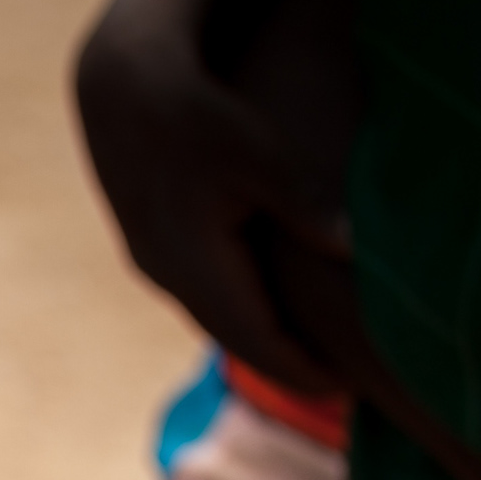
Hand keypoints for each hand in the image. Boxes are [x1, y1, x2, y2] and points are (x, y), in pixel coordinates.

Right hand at [71, 0, 347, 393]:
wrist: (121, 87)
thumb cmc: (199, 114)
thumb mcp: (262, 158)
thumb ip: (308, 207)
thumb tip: (359, 250)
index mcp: (196, 269)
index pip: (257, 342)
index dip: (302, 371)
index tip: (347, 392)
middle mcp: (168, 277)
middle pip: (235, 339)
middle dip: (285, 366)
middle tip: (339, 387)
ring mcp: (153, 261)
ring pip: (215, 316)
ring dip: (259, 339)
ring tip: (307, 355)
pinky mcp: (150, 240)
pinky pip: (201, 291)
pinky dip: (238, 308)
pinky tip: (264, 304)